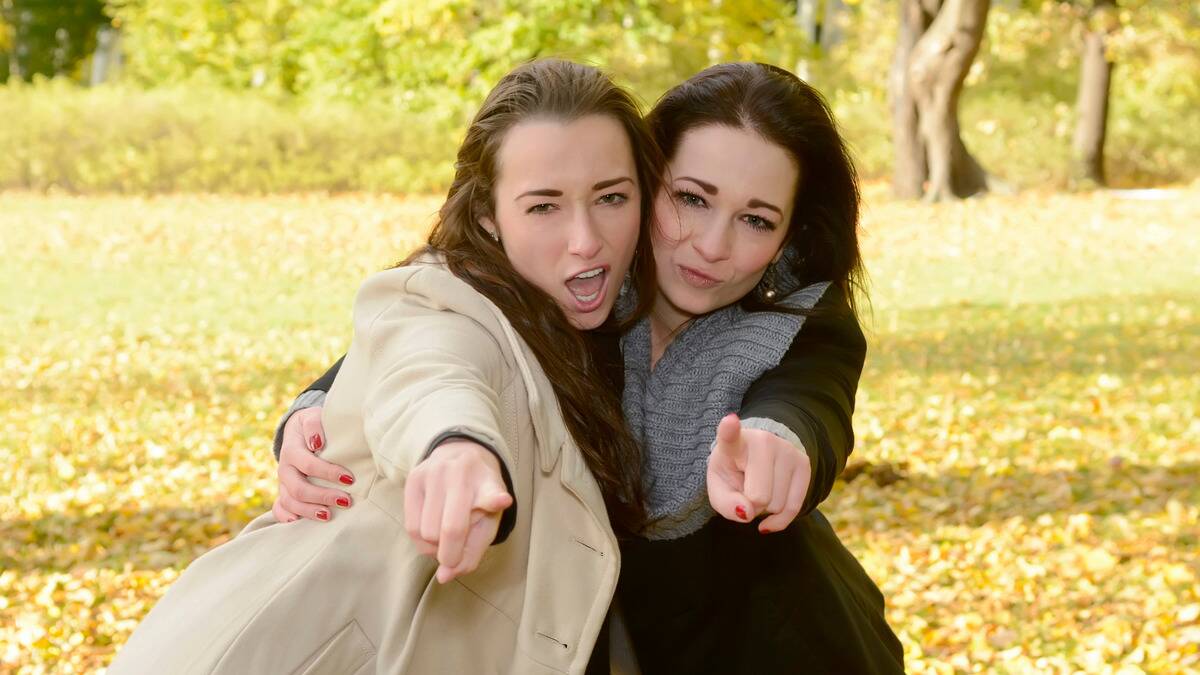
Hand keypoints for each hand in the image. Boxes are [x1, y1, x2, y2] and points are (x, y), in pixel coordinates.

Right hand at [271, 406, 355, 522]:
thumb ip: (314, 425)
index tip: (349, 478)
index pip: (308, 464)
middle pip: (298, 488)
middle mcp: (285, 468)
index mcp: (292, 450)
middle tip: (346, 501)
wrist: (298, 431)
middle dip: (322, 496)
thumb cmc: (312, 426)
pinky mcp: (284, 491)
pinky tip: (298, 522)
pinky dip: (285, 517)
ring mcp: (283, 482)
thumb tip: (317, 443)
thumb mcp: (312, 417)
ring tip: (328, 515)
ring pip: (289, 501)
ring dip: (309, 511)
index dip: (328, 473)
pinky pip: (279, 508)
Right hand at [404, 440, 512, 583]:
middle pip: (450, 530)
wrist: (461, 456)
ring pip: (426, 533)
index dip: (495, 500)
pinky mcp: (413, 479)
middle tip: (455, 551)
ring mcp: (434, 473)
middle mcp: (460, 474)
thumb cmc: (477, 497)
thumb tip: (444, 576)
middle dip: (451, 554)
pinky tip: (431, 528)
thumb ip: (471, 554)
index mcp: (487, 484)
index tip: (501, 500)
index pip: (490, 495)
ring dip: (434, 546)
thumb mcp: (487, 522)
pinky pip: (411, 527)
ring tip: (444, 533)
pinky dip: (421, 540)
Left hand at [706, 414, 810, 533]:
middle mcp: (763, 441)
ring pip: (778, 504)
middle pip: (759, 496)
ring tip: (760, 488)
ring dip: (766, 508)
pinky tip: (770, 512)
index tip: (730, 421)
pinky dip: (780, 518)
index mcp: (734, 444)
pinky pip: (795, 508)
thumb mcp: (720, 490)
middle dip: (751, 505)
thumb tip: (748, 513)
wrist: (756, 461)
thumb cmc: (734, 474)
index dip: (730, 431)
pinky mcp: (804, 463)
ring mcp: (787, 450)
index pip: (730, 436)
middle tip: (746, 490)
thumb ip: (726, 504)